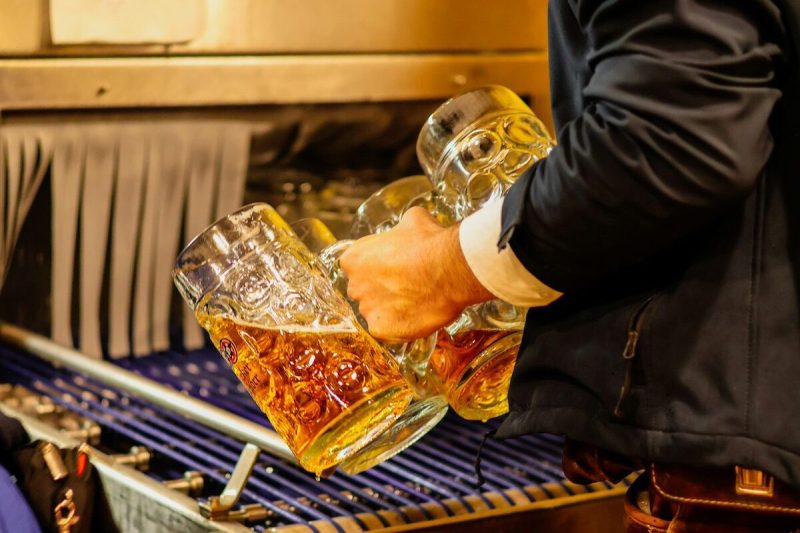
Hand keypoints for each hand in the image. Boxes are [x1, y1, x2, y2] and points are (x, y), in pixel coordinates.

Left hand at [340, 207, 493, 340]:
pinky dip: (401, 325)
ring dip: (391, 308)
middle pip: (363, 290)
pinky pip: (388, 330)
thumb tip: (408, 226)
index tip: (393, 267)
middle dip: (380, 288)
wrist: (449, 269)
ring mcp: (367, 310)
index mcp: (353, 258)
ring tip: (416, 301)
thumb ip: (401, 228)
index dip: (376, 266)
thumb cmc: (429, 242)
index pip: (356, 265)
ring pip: (375, 312)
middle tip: (406, 284)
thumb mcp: (413, 220)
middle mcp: (354, 285)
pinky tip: (418, 315)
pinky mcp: (381, 330)